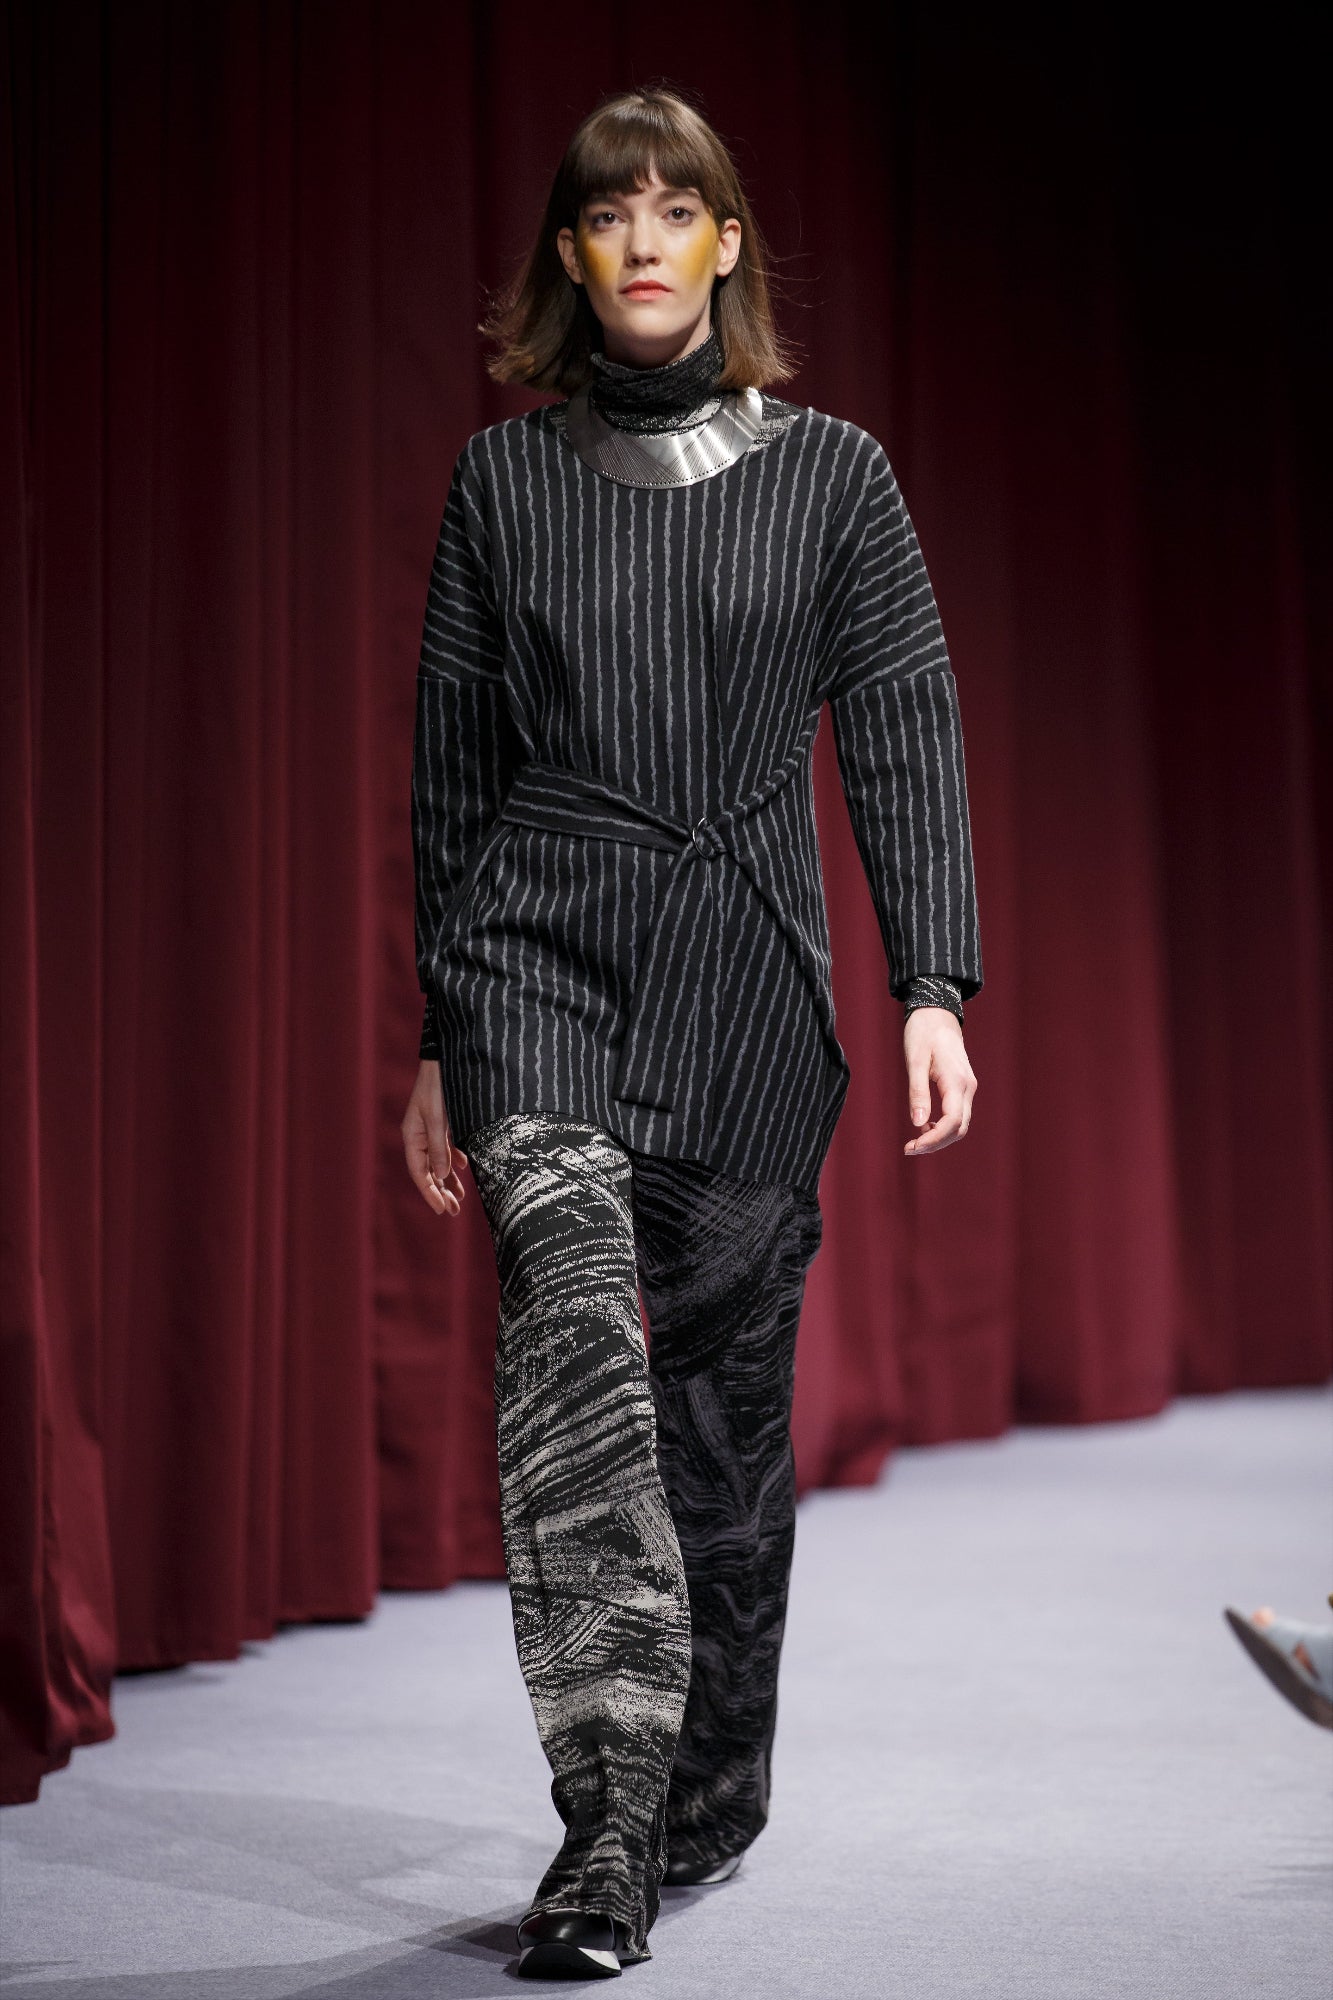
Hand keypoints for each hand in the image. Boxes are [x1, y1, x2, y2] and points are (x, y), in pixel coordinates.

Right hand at [401, 1059, 468, 1215]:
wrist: (445, 1058)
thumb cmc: (438, 1085)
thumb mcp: (438, 1116)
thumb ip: (440, 1146)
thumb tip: (444, 1175)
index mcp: (412, 1135)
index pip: (419, 1172)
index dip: (430, 1193)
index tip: (443, 1210)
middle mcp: (418, 1135)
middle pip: (428, 1171)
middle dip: (440, 1192)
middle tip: (453, 1211)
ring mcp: (430, 1129)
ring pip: (437, 1162)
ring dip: (448, 1180)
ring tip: (459, 1199)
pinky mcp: (441, 1122)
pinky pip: (445, 1148)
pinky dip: (453, 1160)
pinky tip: (462, 1170)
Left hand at [903, 1007, 976, 1155]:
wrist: (937, 1013)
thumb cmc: (922, 1033)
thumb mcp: (914, 1061)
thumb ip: (917, 1092)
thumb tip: (918, 1123)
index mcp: (956, 1081)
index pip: (952, 1122)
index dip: (934, 1140)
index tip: (912, 1147)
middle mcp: (967, 1087)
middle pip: (959, 1128)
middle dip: (936, 1144)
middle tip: (909, 1149)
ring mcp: (967, 1087)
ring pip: (960, 1124)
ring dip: (940, 1137)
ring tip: (915, 1142)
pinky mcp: (962, 1086)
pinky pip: (958, 1114)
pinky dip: (943, 1126)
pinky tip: (924, 1125)